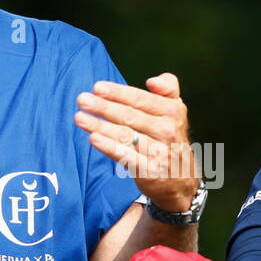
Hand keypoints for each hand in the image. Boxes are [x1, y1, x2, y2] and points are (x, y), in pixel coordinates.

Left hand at [75, 73, 198, 212]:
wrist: (181, 178)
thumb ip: (168, 87)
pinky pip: (126, 156)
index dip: (118, 93)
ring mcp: (158, 151)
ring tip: (79, 117)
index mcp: (172, 111)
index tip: (97, 87)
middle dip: (104, 107)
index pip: (141, 99)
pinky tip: (93, 138)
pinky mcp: (149, 171)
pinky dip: (109, 147)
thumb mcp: (176, 109)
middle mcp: (167, 130)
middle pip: (130, 116)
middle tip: (82, 100)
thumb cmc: (169, 137)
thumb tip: (152, 81)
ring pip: (125, 135)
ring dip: (100, 125)